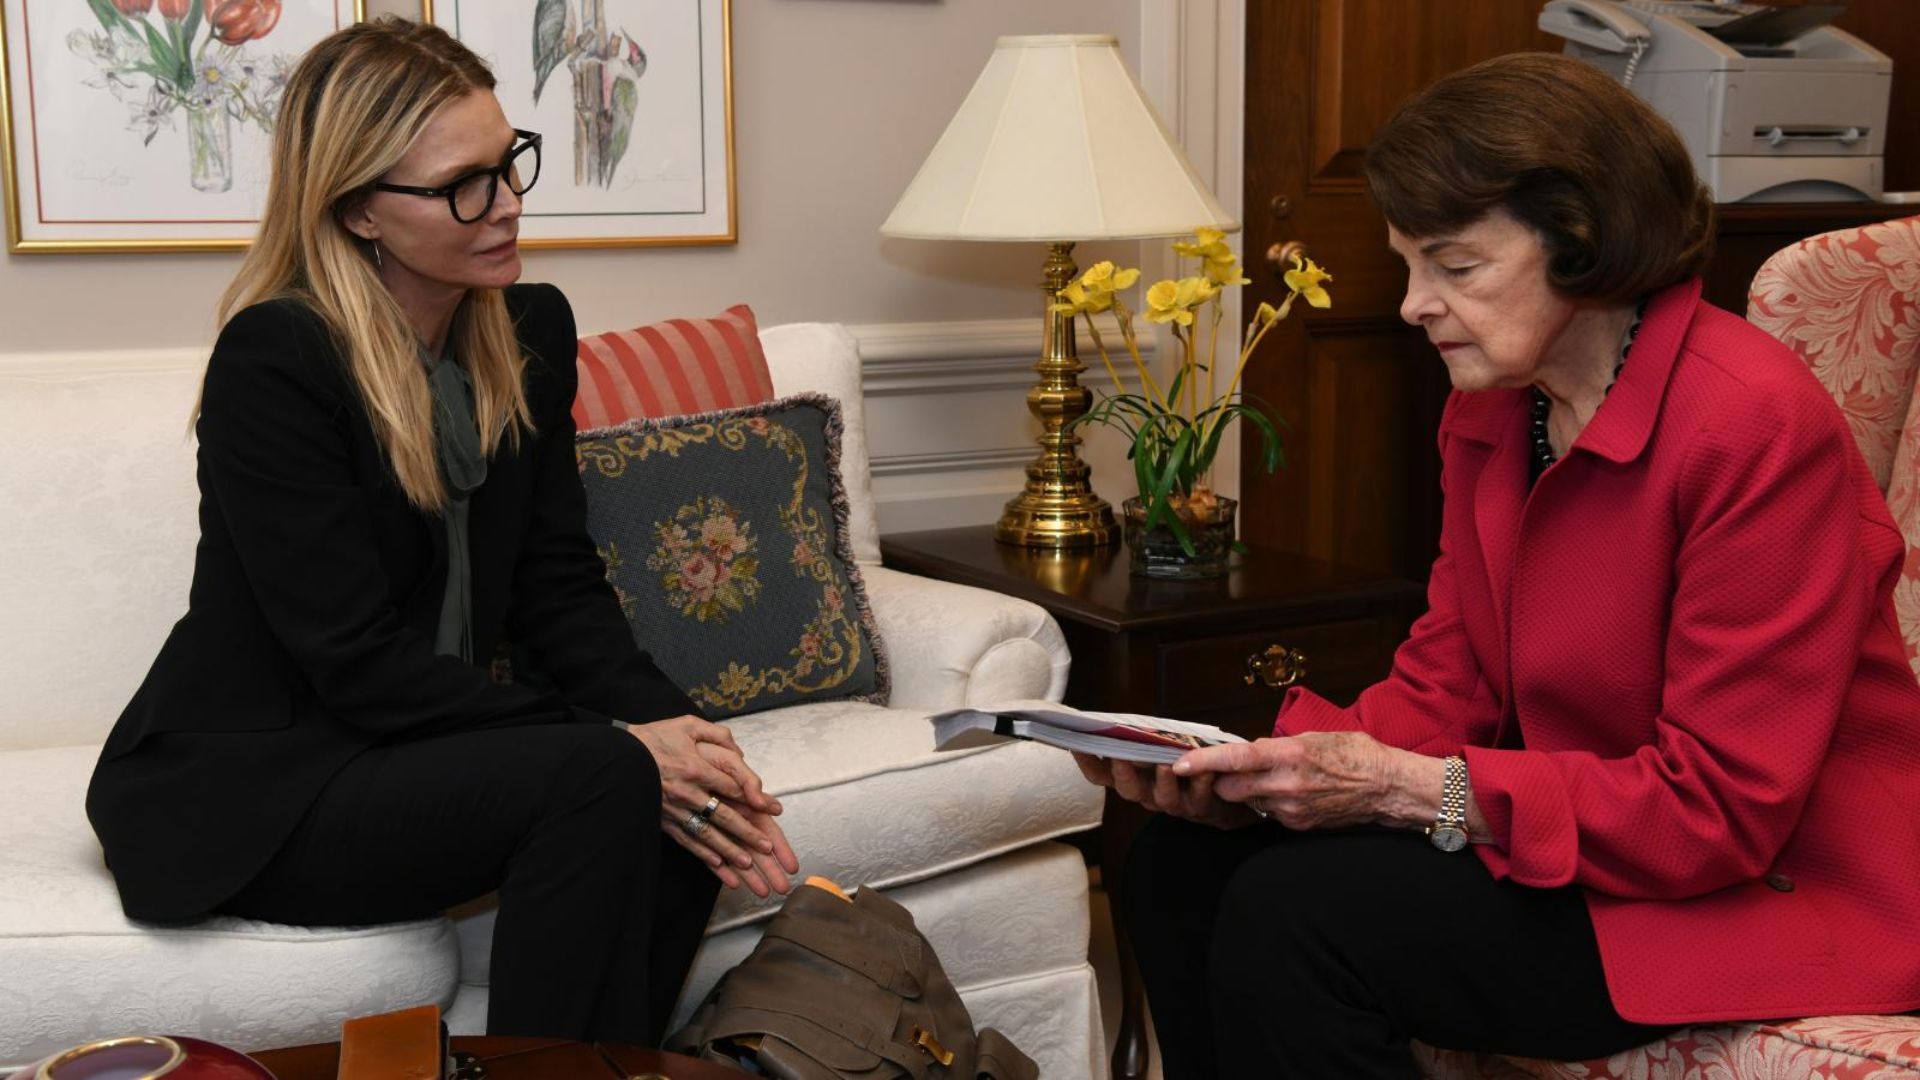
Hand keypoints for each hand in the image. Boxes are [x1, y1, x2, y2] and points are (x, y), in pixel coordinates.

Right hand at [629, 716, 799, 895]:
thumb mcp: (688, 725)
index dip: (756, 798)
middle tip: (767, 847)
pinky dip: (703, 855)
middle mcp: (687, 792)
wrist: (616, 756)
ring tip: (747, 863)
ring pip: (706, 834)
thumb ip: (717, 735)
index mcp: (696, 767)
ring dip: (728, 850)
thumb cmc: (655, 738)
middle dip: (747, 832)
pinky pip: (686, 841)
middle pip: (723, 815)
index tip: (774, 808)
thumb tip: (739, 751)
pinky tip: (717, 865)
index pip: (733, 786)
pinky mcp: (663, 821)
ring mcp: (674, 809)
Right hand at [1071, 752, 1260, 828]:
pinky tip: (1206, 770)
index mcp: (1133, 778)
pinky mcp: (1200, 807)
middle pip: (1127, 790)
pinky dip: (1201, 783)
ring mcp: (1173, 803)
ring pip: (1162, 798)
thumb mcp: (1157, 750)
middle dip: (1122, 772)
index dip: (1086, 761)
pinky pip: (1199, 797)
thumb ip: (1140, 739)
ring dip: (1162, 780)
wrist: (1222, 797)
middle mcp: (1148, 794)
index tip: (1075, 743)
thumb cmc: (1184, 766)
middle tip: (1120, 756)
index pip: (1101, 775)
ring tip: (1165, 762)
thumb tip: (1122, 719)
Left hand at [1171, 731, 1415, 830]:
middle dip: (1221, 780)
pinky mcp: (1298, 825)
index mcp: (1290, 755)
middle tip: (1227, 769)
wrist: (1387, 787)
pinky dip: (1269, 803)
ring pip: (1248, 802)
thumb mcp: (1312, 737)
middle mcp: (1287, 785)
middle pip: (1230, 788)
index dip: (1204, 761)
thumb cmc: (1354, 753)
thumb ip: (1275, 746)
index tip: (1179, 761)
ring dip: (1247, 792)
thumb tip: (1246, 749)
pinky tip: (1290, 792)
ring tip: (1269, 778)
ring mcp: (1292, 809)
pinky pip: (1268, 814)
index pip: (1237, 758)